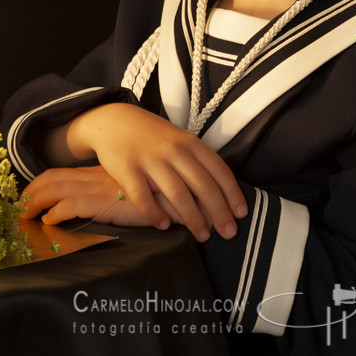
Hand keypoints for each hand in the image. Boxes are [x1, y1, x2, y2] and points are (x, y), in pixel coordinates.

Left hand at [21, 164, 183, 227]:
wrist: (178, 190)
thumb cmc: (157, 193)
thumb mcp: (130, 191)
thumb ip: (113, 195)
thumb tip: (97, 206)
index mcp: (97, 174)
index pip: (60, 174)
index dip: (40, 185)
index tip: (28, 197)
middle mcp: (94, 177)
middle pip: (52, 179)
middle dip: (30, 193)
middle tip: (18, 208)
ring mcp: (98, 187)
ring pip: (55, 189)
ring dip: (36, 203)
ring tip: (25, 217)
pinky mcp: (104, 201)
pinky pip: (71, 205)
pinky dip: (55, 214)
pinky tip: (49, 222)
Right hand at [61, 103, 246, 240]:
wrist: (114, 120)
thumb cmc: (152, 137)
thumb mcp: (178, 140)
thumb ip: (197, 161)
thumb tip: (223, 195)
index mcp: (189, 142)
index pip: (218, 170)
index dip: (232, 193)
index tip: (241, 214)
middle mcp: (173, 150)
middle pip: (202, 185)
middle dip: (219, 212)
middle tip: (228, 233)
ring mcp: (150, 159)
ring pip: (177, 193)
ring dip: (193, 218)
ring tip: (202, 235)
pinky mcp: (127, 168)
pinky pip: (143, 196)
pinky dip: (154, 214)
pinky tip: (163, 226)